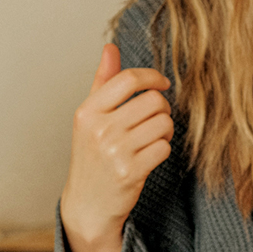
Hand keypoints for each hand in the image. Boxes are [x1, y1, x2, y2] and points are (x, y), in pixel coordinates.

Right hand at [60, 42, 173, 251]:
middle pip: (153, 100)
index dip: (153, 77)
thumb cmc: (92, 155)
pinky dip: (163, 149)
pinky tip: (151, 155)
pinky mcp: (131, 171)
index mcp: (88, 112)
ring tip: (151, 138)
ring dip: (164, 130)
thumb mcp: (90, 118)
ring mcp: (115, 151)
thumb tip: (110, 47)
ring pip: (163, 122)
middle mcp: (99, 129)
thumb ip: (103, 82)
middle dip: (161, 108)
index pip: (128, 79)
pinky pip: (164, 146)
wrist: (88, 204)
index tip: (162, 83)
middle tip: (154, 119)